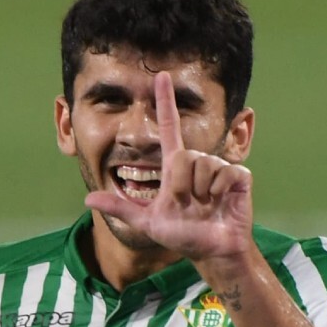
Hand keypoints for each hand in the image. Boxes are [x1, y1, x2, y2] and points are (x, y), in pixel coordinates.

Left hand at [84, 71, 253, 262]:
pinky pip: (224, 174)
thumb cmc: (183, 235)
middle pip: (184, 156)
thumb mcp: (147, 222)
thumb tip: (88, 199)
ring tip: (206, 204)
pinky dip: (219, 192)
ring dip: (201, 191)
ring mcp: (219, 169)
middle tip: (188, 204)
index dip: (165, 102)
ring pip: (203, 165)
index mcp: (176, 168)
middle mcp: (197, 163)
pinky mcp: (238, 176)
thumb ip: (120, 208)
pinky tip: (221, 202)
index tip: (161, 76)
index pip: (170, 127)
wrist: (212, 250)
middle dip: (182, 185)